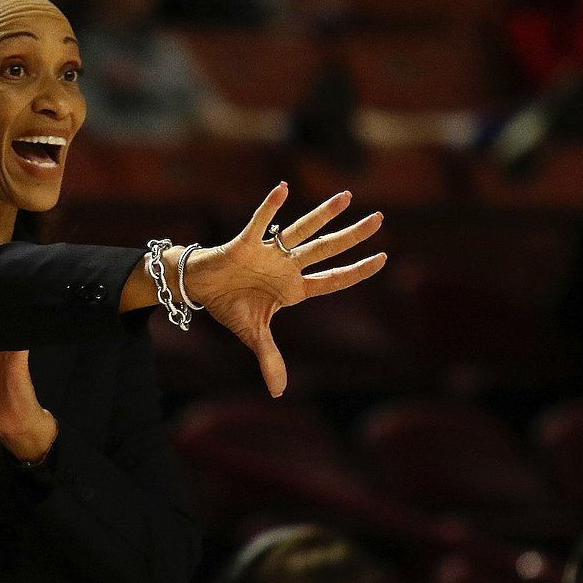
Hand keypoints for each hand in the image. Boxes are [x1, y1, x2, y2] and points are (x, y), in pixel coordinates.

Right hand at [180, 184, 384, 396]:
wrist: (198, 288)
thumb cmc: (229, 306)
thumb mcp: (253, 336)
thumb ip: (270, 360)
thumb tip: (279, 393)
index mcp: (293, 288)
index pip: (333, 279)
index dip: (357, 271)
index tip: (383, 258)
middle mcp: (287, 266)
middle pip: (326, 249)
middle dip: (353, 236)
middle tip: (380, 219)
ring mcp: (269, 252)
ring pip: (301, 231)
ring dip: (323, 215)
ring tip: (347, 196)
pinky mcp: (245, 243)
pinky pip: (259, 223)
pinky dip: (270, 208)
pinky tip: (283, 189)